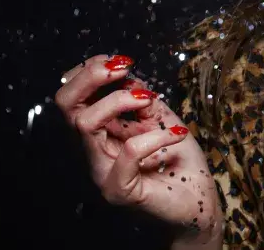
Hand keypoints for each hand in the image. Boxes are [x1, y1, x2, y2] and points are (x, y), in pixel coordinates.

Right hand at [55, 54, 222, 242]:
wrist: (198, 202)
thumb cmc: (179, 161)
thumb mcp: (161, 118)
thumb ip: (141, 99)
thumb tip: (127, 76)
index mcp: (100, 132)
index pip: (72, 96)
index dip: (89, 70)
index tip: (120, 61)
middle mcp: (93, 151)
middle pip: (65, 105)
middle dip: (90, 75)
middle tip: (123, 67)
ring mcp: (102, 172)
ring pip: (85, 124)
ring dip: (119, 100)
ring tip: (149, 98)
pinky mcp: (119, 190)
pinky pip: (128, 152)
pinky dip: (157, 136)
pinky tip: (177, 134)